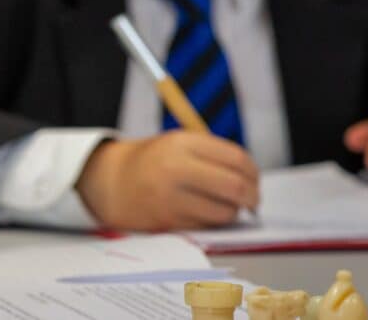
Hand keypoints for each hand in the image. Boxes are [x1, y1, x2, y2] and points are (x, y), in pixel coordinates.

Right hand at [75, 131, 258, 230]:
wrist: (113, 181)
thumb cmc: (155, 162)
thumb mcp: (179, 144)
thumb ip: (213, 155)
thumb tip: (252, 179)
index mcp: (182, 142)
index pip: (236, 158)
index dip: (253, 172)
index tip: (254, 179)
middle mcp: (176, 167)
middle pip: (234, 186)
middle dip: (252, 196)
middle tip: (252, 200)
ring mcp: (171, 196)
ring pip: (225, 211)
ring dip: (233, 212)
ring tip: (226, 206)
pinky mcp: (168, 220)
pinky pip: (207, 225)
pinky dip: (214, 221)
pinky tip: (206, 212)